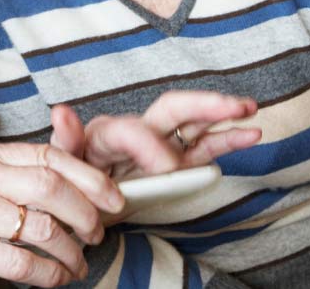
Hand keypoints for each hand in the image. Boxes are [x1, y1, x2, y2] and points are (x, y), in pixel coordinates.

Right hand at [0, 139, 127, 286]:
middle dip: (87, 212)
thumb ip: (16, 175)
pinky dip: (46, 275)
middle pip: (50, 185)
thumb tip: (70, 169)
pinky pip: (17, 260)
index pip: (47, 154)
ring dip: (71, 251)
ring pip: (39, 225)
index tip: (115, 198)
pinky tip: (54, 280)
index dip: (88, 176)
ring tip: (78, 265)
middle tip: (99, 234)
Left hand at [50, 91, 260, 177]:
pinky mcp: (176, 163)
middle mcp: (136, 132)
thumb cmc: (68, 178)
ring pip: (194, 124)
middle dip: (201, 106)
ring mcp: (159, 146)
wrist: (78, 203)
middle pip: (170, 110)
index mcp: (106, 133)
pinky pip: (203, 149)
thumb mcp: (59, 162)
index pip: (131, 131)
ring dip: (221, 114)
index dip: (150, 146)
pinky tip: (250, 133)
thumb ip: (65, 140)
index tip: (166, 169)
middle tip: (231, 106)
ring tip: (249, 109)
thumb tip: (61, 111)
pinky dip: (226, 140)